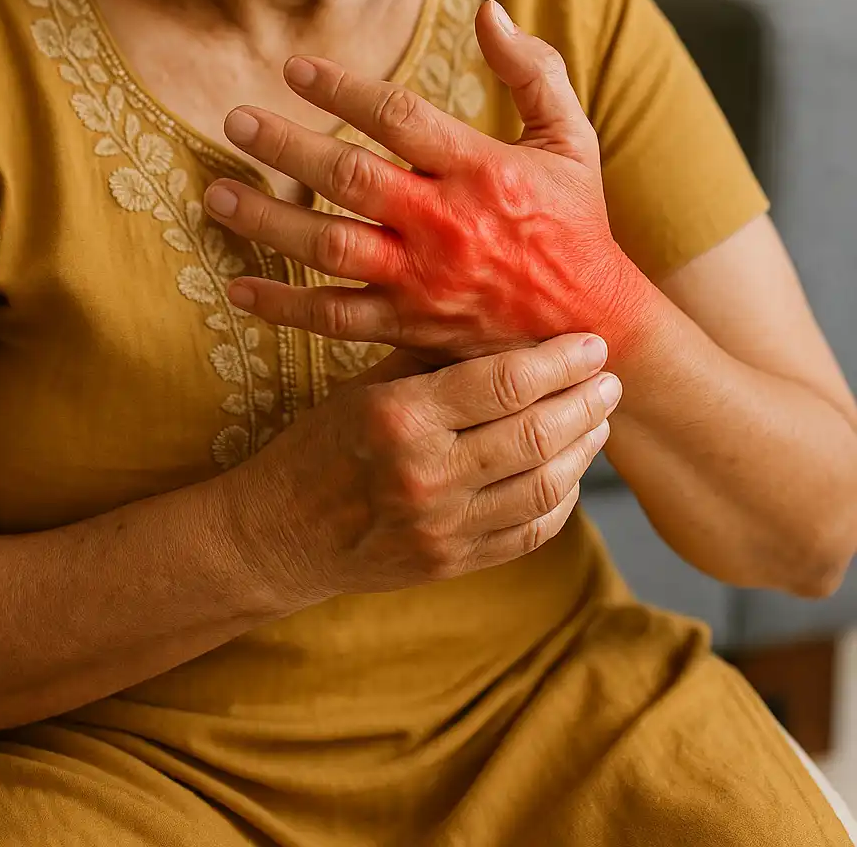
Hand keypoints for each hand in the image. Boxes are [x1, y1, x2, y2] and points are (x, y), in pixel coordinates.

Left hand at [203, 1, 652, 361]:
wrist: (596, 326)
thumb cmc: (576, 221)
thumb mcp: (570, 138)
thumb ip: (532, 69)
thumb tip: (489, 9)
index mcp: (483, 169)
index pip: (400, 117)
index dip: (342, 88)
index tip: (293, 68)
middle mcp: (447, 224)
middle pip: (351, 177)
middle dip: (287, 148)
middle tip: (234, 122)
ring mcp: (425, 280)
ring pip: (331, 247)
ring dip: (268, 221)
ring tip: (216, 196)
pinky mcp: (412, 328)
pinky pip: (337, 318)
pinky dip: (284, 307)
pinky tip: (238, 290)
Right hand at [221, 330, 622, 603]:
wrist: (279, 534)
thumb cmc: (322, 443)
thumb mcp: (365, 385)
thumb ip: (434, 358)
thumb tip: (510, 323)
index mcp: (399, 416)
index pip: (502, 383)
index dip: (559, 361)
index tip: (591, 343)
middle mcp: (424, 474)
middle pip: (535, 434)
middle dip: (585, 402)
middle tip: (609, 379)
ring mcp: (441, 528)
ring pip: (545, 486)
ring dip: (584, 449)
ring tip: (599, 420)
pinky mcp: (452, 565)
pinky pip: (530, 531)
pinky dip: (562, 498)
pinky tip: (569, 470)